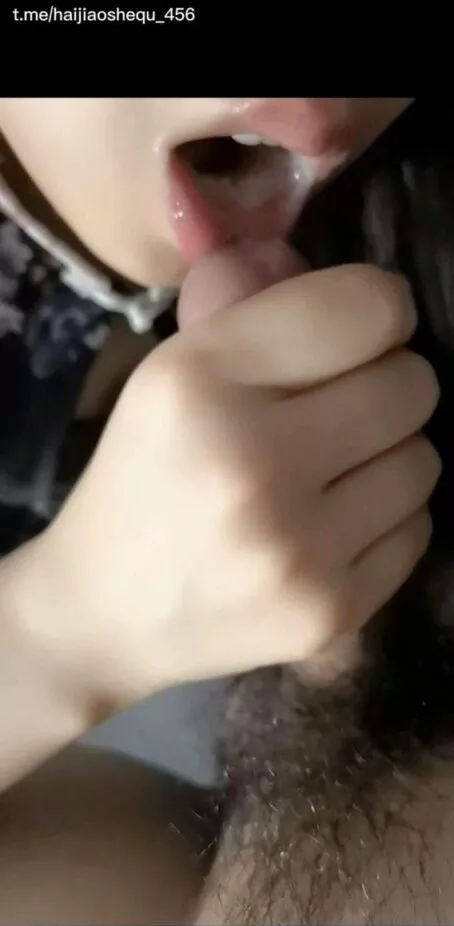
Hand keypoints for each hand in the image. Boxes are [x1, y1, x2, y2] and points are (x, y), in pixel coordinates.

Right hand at [22, 242, 439, 709]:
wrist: (107, 612)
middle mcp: (253, 463)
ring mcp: (298, 548)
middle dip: (384, 387)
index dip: (380, 312)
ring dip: (387, 458)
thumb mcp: (170, 374)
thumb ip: (257, 308)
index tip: (360, 334)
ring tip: (328, 477)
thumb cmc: (144, 479)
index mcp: (200, 382)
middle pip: (412, 384)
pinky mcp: (331, 611)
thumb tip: (353, 281)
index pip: (367, 308)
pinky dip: (385, 522)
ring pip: (424, 460)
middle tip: (336, 412)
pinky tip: (329, 530)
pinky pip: (418, 530)